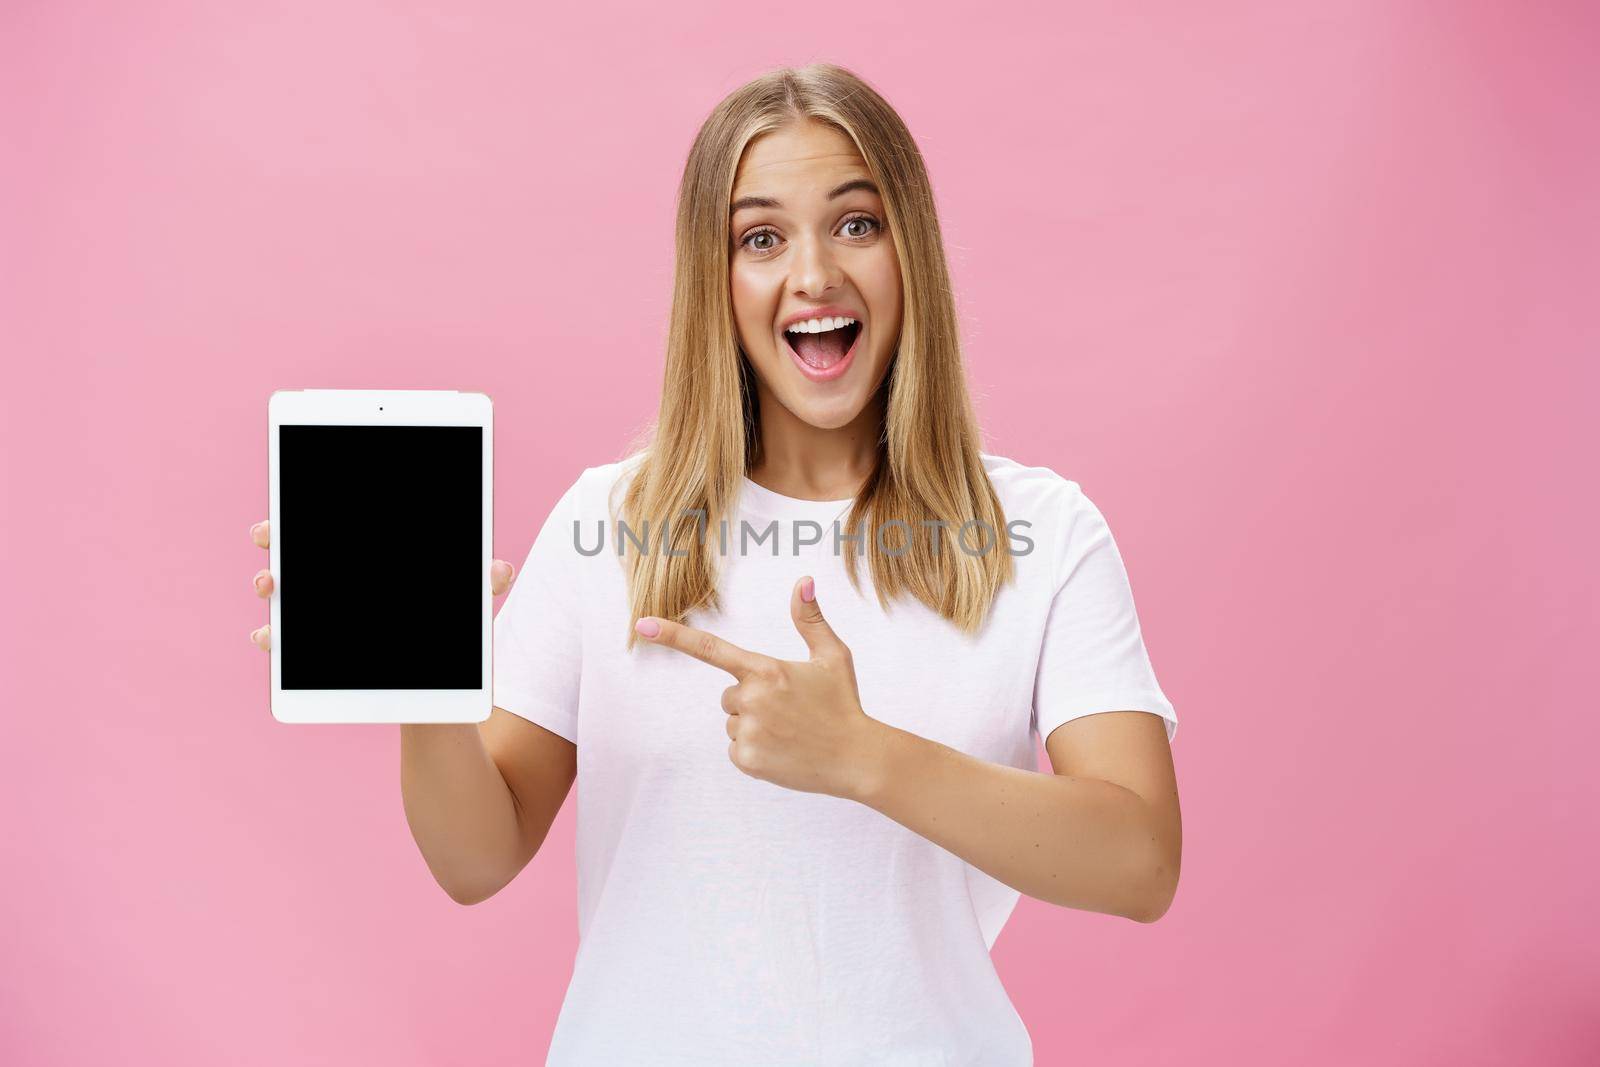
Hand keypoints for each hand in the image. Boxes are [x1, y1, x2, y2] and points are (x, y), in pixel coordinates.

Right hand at [247, 519, 515, 650]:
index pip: (330, 524)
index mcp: (368, 560)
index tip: (292, 506)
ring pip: (284, 593)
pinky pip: (285, 643)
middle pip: (297, 551)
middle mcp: (336, 580)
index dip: (308, 512)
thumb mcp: (466, 602)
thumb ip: (481, 585)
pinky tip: (267, 636)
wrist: (439, 685)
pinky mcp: (314, 656)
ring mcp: (319, 618)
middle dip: (276, 539)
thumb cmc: (448, 627)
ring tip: (271, 584)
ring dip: (270, 584)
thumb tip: (502, 570)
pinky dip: (271, 637)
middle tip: (269, 535)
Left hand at [634, 576, 883, 800]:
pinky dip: (756, 751)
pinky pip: (736, 749)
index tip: (642, 624)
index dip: (673, 635)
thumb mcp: (832, 656)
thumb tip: (803, 581)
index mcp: (765, 670)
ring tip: (790, 732)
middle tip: (789, 710)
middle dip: (752, 700)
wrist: (858, 758)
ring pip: (732, 723)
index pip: (710, 648)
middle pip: (729, 695)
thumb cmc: (844, 703)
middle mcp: (751, 700)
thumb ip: (810, 619)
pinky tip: (784, 751)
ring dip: (754, 726)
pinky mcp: (748, 761)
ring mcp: (748, 732)